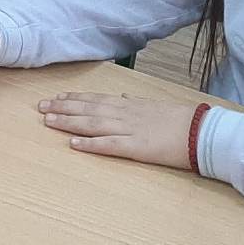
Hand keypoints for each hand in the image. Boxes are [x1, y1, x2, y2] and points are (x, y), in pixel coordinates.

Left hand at [39, 92, 196, 169]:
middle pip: (87, 109)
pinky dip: (89, 144)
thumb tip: (126, 97)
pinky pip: (108, 145)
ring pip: (92, 124)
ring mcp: (129, 130)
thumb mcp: (157, 104)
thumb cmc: (183, 118)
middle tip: (41, 107)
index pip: (96, 99)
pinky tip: (72, 144)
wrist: (203, 131)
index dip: (75, 98)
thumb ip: (138, 102)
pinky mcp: (136, 148)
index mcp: (130, 104)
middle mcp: (124, 114)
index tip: (57, 97)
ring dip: (68, 122)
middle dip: (62, 108)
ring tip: (48, 121)